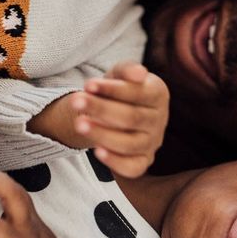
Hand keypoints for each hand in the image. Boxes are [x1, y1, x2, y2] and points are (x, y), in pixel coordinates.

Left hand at [72, 61, 169, 177]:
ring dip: (102, 134)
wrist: (114, 111)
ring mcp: (153, 142)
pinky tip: (97, 152)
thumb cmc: (118, 90)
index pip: (139, 92)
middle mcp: (160, 119)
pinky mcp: (144, 161)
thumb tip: (138, 73)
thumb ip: (126, 70)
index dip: (113, 90)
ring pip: (130, 144)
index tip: (88, 84)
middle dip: (101, 109)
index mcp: (158, 93)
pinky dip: (115, 161)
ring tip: (79, 124)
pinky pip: (133, 168)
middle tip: (76, 102)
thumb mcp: (119, 74)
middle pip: (132, 117)